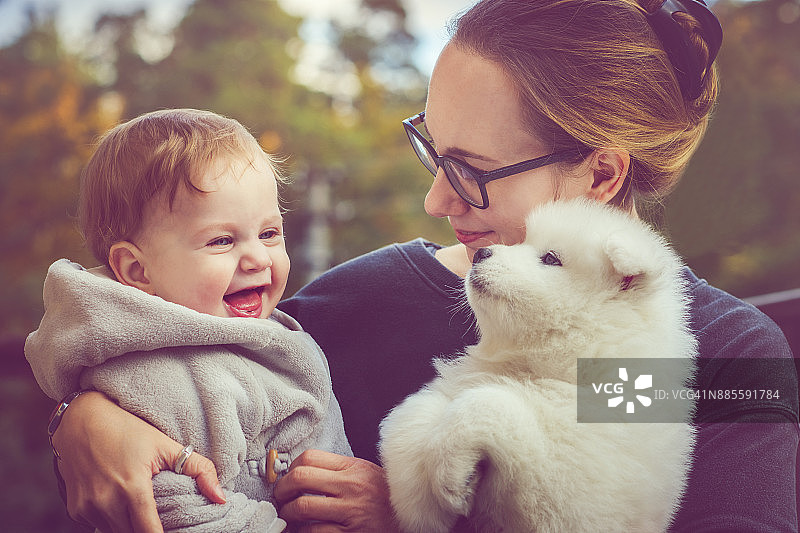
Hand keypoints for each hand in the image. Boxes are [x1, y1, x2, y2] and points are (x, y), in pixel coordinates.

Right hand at [52, 391, 224, 532]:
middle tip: (161, 518)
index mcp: (132, 489)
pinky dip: (112, 521)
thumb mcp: (166, 445)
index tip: (176, 530)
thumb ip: (200, 470)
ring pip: (115, 532)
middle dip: (148, 530)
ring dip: (129, 526)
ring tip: (142, 510)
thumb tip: (221, 498)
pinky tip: (121, 504)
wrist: (80, 419)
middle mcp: (106, 503)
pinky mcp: (76, 509)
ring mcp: (88, 507)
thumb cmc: (126, 429)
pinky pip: (99, 526)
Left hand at [273, 449, 399, 532]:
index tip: (287, 478)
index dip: (290, 468)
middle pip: (301, 478)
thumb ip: (339, 470)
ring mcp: (350, 511)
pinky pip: (314, 531)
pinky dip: (301, 531)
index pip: (310, 457)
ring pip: (302, 507)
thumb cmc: (386, 498)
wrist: (410, 519)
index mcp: (353, 468)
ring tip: (287, 516)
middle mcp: (351, 486)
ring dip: (287, 513)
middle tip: (279, 497)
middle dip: (282, 489)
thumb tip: (303, 472)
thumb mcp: (366, 474)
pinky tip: (301, 530)